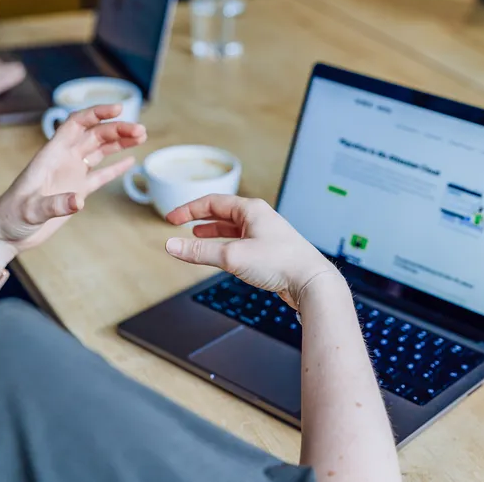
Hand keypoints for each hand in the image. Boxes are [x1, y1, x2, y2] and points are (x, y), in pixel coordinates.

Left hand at [0, 104, 146, 267]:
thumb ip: (55, 204)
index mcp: (51, 155)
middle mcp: (63, 160)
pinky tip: (130, 161)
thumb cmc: (11, 217)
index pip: (76, 124)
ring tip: (141, 136)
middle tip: (140, 131)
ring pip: (99, 151)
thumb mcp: (31, 210)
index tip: (118, 109)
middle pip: (94, 135)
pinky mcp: (76, 191)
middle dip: (117, 129)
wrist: (5, 234)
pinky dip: (115, 167)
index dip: (97, 114)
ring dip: (119, 142)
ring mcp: (71, 174)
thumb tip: (79, 201)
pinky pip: (100, 175)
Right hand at [164, 195, 342, 307]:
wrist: (312, 281)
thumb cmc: (279, 263)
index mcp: (251, 209)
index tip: (171, 219)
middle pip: (222, 211)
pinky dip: (226, 243)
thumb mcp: (232, 256)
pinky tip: (221, 252)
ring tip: (196, 236)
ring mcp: (266, 232)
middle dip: (199, 217)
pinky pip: (242, 240)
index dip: (188, 209)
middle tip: (179, 224)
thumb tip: (171, 245)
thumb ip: (199, 251)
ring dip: (212, 230)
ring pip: (232, 227)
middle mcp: (259, 216)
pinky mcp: (270, 249)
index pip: (212, 202)